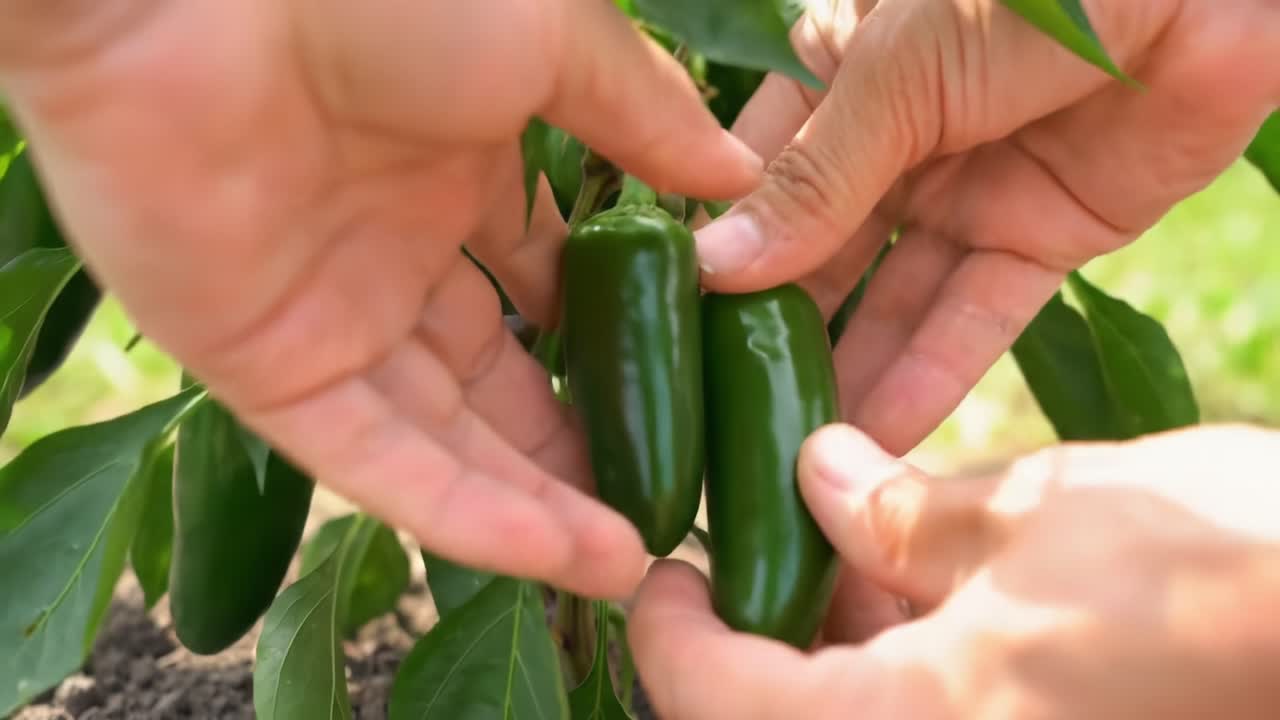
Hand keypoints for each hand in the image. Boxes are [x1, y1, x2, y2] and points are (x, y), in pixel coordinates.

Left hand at [0, 1, 762, 597]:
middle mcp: (392, 252)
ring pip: (445, 439)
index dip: (604, 345)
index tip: (674, 396)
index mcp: (454, 170)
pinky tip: (554, 553)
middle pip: (495, 380)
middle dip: (575, 446)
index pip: (540, 287)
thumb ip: (643, 115)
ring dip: (535, 504)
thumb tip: (736, 174)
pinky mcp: (264, 368)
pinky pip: (374, 461)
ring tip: (629, 562)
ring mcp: (329, 315)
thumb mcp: (549, 38)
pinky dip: (462, 513)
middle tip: (657, 504)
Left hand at [630, 424, 1279, 718]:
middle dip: (765, 634)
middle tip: (773, 540)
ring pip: (858, 714)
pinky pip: (933, 717)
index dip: (667, 630)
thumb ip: (897, 512)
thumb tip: (816, 475)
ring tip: (862, 549)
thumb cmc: (1220, 569)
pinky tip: (934, 593)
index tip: (667, 569)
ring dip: (840, 647)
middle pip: (779, 715)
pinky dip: (910, 670)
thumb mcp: (1029, 518)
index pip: (712, 699)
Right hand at [695, 0, 1279, 453]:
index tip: (673, 326)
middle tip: (727, 412)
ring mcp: (967, 190)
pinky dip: (933, 373)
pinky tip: (878, 433)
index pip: (757, 178)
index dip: (719, 251)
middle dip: (781, 328)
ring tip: (794, 449)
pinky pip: (977, 315)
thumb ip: (811, 182)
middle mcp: (894, 140)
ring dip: (850, 370)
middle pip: (822, 253)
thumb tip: (714, 269)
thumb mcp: (895, 77)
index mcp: (838, 75)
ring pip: (894, 297)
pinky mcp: (1043, 234)